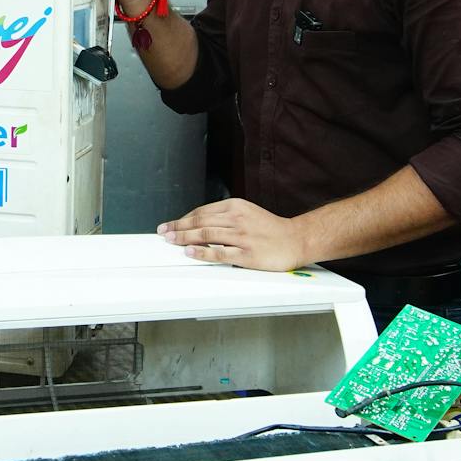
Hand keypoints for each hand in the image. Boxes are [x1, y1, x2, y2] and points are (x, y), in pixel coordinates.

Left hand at [159, 199, 313, 271]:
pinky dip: (202, 252)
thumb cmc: (271, 229)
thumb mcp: (247, 212)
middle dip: (179, 227)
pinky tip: (190, 252)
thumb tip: (200, 223)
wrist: (296, 239)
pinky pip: (219, 253)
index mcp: (236, 207)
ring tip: (171, 240)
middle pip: (200, 222)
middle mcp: (237, 219)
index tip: (171, 224)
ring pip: (206, 235)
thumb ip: (225, 216)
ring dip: (185, 237)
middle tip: (164, 232)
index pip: (202, 211)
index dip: (183, 218)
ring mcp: (242, 236)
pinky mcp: (247, 254)